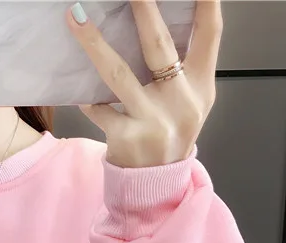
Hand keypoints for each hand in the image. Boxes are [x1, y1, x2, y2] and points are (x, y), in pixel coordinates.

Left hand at [68, 0, 221, 167]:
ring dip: (94, 43)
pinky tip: (79, 88)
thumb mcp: (193, 100)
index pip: (209, 35)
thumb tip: (161, 18)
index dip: (206, 4)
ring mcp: (152, 119)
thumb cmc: (171, 131)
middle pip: (159, 46)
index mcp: (201, 86)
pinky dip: (89, 98)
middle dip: (144, 10)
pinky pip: (99, 109)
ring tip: (76, 17)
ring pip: (118, 74)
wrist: (157, 182)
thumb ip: (187, 65)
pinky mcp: (127, 137)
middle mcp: (180, 101)